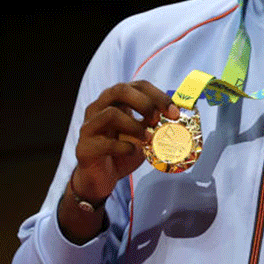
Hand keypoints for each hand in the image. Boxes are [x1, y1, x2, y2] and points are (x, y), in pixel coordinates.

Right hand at [73, 81, 180, 199]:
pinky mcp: (85, 148)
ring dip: (134, 125)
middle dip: (144, 103)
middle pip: (119, 90)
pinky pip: (104, 142)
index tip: (174, 112)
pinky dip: (124, 147)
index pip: (138, 85)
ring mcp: (89, 127)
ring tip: (146, 138)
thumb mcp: (144, 134)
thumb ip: (156, 124)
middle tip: (157, 119)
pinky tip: (132, 151)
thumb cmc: (123, 151)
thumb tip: (179, 115)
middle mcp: (99, 109)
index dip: (158, 95)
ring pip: (110, 113)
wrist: (101, 178)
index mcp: (115, 101)